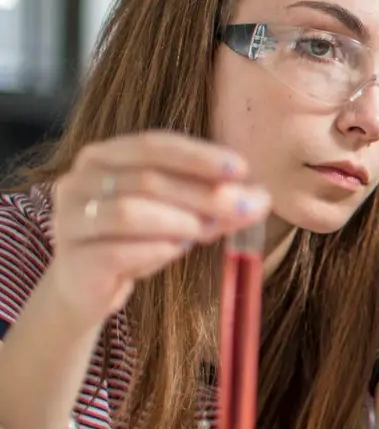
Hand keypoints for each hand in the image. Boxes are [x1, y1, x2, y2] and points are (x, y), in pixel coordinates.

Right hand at [46, 131, 269, 325]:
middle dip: (204, 194)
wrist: (87, 284)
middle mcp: (79, 180)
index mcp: (104, 156)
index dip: (198, 156)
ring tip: (208, 230)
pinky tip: (174, 251)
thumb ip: (213, 203)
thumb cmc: (135, 240)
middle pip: (148, 179)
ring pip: (130, 212)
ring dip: (180, 221)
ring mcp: (70, 219)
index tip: (241, 169)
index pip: (153, 144)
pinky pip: (117, 251)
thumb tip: (259, 198)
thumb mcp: (178, 215)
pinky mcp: (72, 258)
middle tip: (247, 208)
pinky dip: (154, 250)